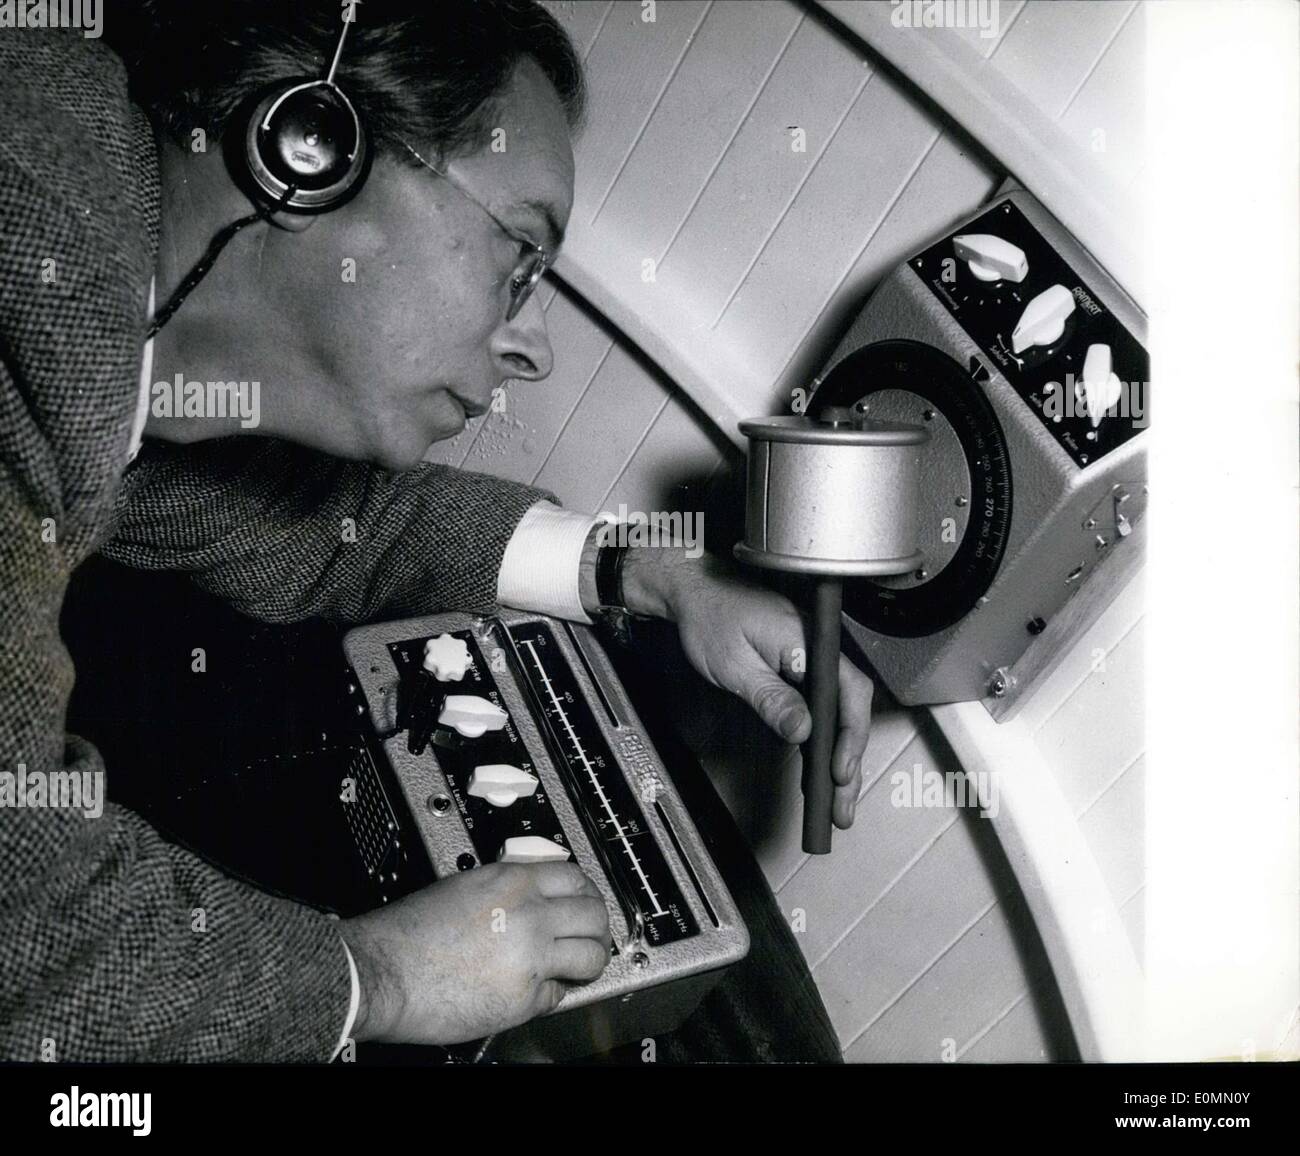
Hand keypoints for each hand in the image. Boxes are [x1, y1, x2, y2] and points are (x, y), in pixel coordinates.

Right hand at [340, 861, 610, 1045]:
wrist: (381, 972)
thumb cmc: (407, 934)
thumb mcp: (463, 887)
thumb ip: (505, 890)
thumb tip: (531, 902)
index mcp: (512, 880)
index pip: (575, 876)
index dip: (586, 892)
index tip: (586, 902)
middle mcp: (529, 913)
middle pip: (594, 913)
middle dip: (598, 926)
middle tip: (592, 936)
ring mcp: (532, 955)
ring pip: (592, 954)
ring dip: (590, 961)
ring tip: (580, 967)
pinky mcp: (525, 996)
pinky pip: (557, 994)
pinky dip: (551, 994)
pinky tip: (537, 992)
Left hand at [623, 548, 872, 828]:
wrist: (694, 591)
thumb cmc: (710, 618)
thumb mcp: (736, 665)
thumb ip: (772, 698)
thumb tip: (804, 732)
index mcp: (810, 641)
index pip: (849, 693)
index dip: (850, 737)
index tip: (839, 772)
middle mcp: (819, 648)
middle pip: (850, 709)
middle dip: (849, 761)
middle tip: (842, 807)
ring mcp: (812, 657)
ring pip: (837, 711)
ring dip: (838, 754)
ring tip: (835, 800)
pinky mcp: (800, 665)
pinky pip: (821, 704)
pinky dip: (822, 738)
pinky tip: (817, 767)